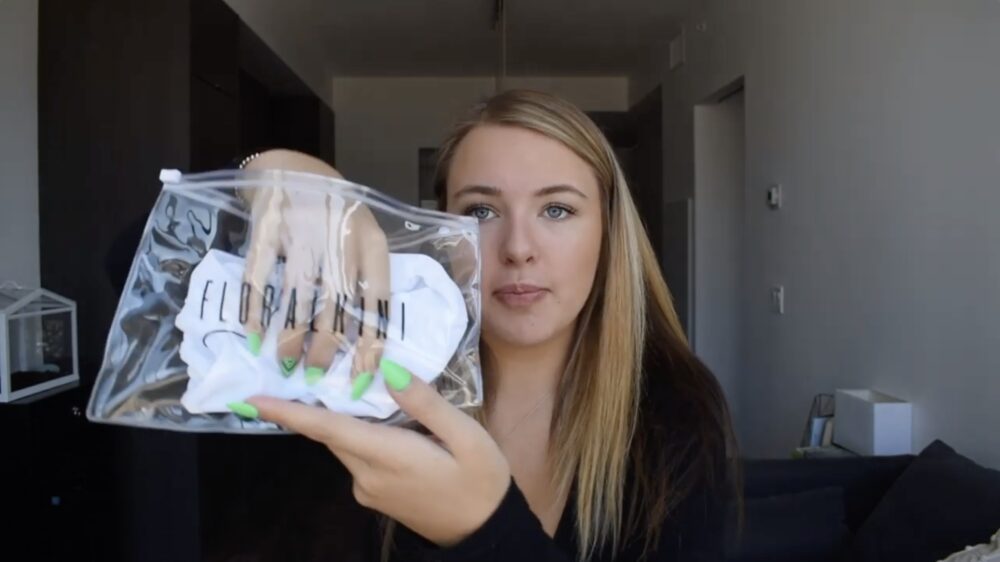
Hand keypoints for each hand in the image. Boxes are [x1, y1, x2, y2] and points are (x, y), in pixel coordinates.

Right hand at [240, 150, 388, 398]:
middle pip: (336, 306)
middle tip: (316, 374)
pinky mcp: (265, 230)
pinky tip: (254, 337)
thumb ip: (367, 280)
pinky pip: (258, 278)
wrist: (292, 167)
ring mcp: (301, 232)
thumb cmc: (335, 213)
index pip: (377, 301)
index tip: (363, 378)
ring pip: (298, 297)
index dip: (371, 344)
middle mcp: (339, 238)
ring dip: (291, 338)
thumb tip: (368, 345)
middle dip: (326, 348)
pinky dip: (254, 312)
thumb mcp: (364, 239)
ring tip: (287, 365)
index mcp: (371, 243)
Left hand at [246, 360, 510, 546]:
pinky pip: (358, 455)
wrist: (484, 534)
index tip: (251, 399)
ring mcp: (368, 489)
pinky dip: (359, 434)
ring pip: (345, 443)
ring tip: (355, 384)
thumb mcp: (466, 436)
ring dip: (342, 417)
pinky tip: (385, 421)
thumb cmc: (481, 481)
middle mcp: (367, 475)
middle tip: (307, 364)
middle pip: (331, 432)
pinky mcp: (375, 495)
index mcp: (387, 456)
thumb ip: (426, 403)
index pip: (327, 429)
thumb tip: (389, 370)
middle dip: (314, 403)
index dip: (288, 413)